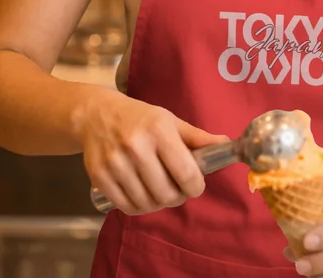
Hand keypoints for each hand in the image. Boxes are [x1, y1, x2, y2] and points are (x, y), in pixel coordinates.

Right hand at [76, 91, 228, 215]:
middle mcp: (136, 146)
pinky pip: (127, 207)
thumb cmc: (140, 118)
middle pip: (167, 193)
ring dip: (158, 203)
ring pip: (147, 203)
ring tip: (160, 191)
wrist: (96, 114)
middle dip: (177, 196)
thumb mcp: (170, 120)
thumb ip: (197, 137)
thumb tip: (226, 145)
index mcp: (159, 130)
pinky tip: (143, 195)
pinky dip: (139, 207)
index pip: (186, 173)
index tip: (195, 186)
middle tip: (177, 189)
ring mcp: (116, 163)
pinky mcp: (99, 177)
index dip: (195, 187)